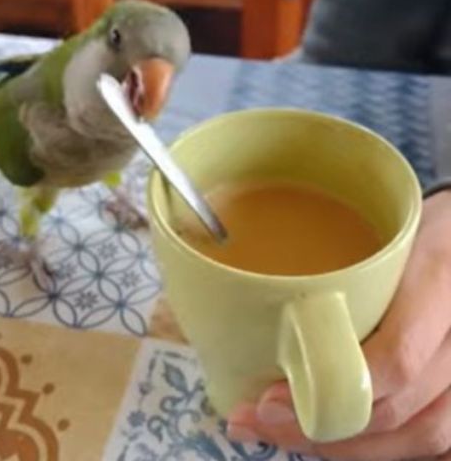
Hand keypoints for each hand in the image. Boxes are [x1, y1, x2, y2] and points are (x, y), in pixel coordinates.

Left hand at [226, 190, 450, 459]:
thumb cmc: (409, 227)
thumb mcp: (375, 228)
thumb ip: (328, 266)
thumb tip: (236, 295)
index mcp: (438, 274)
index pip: (396, 358)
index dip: (330, 392)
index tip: (267, 401)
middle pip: (402, 407)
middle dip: (324, 429)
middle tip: (261, 423)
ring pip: (426, 433)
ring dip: (351, 448)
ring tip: (290, 436)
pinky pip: (440, 435)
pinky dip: (388, 446)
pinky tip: (340, 441)